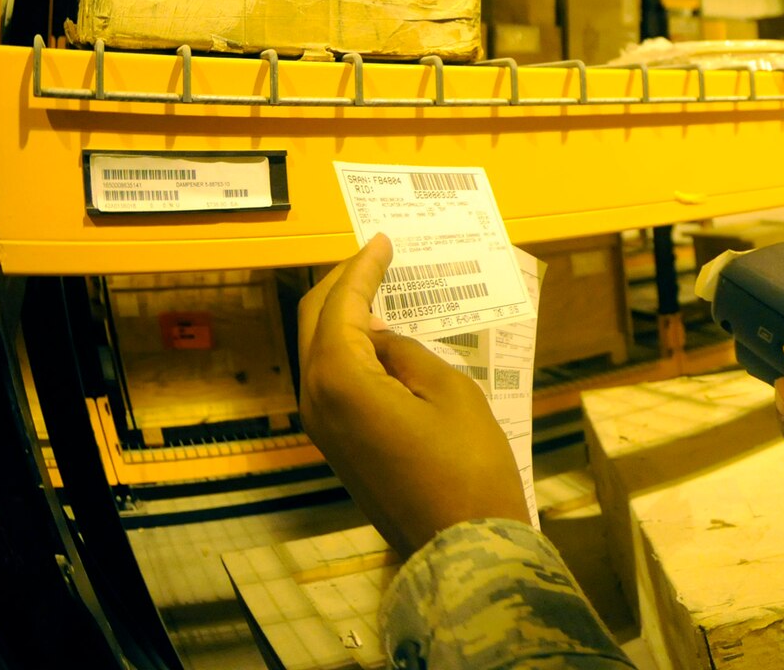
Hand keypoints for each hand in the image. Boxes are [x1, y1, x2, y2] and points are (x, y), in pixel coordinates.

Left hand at [297, 235, 529, 555]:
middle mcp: (317, 400)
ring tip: (376, 289)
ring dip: (341, 317)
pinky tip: (377, 338)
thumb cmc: (468, 463)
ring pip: (318, 352)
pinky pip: (331, 380)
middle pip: (315, 324)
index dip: (362, 268)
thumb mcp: (449, 390)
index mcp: (342, 380)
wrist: (460, 543)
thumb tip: (376, 336)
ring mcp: (322, 427)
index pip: (342, 306)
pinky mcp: (337, 445)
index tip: (383, 241)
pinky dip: (347, 349)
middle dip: (341, 285)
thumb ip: (404, 351)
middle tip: (374, 258)